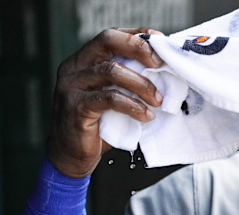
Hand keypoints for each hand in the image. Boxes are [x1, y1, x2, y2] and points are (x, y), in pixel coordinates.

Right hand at [48, 28, 164, 177]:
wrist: (72, 154)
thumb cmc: (99, 124)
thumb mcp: (115, 96)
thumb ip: (130, 81)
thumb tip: (167, 73)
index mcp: (84, 59)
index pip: (112, 35)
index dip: (138, 35)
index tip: (161, 43)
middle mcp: (74, 66)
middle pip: (107, 41)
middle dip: (139, 49)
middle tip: (160, 65)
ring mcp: (72, 85)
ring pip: (111, 70)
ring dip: (142, 84)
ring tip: (158, 100)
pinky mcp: (76, 107)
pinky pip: (109, 98)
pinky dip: (133, 106)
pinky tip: (146, 116)